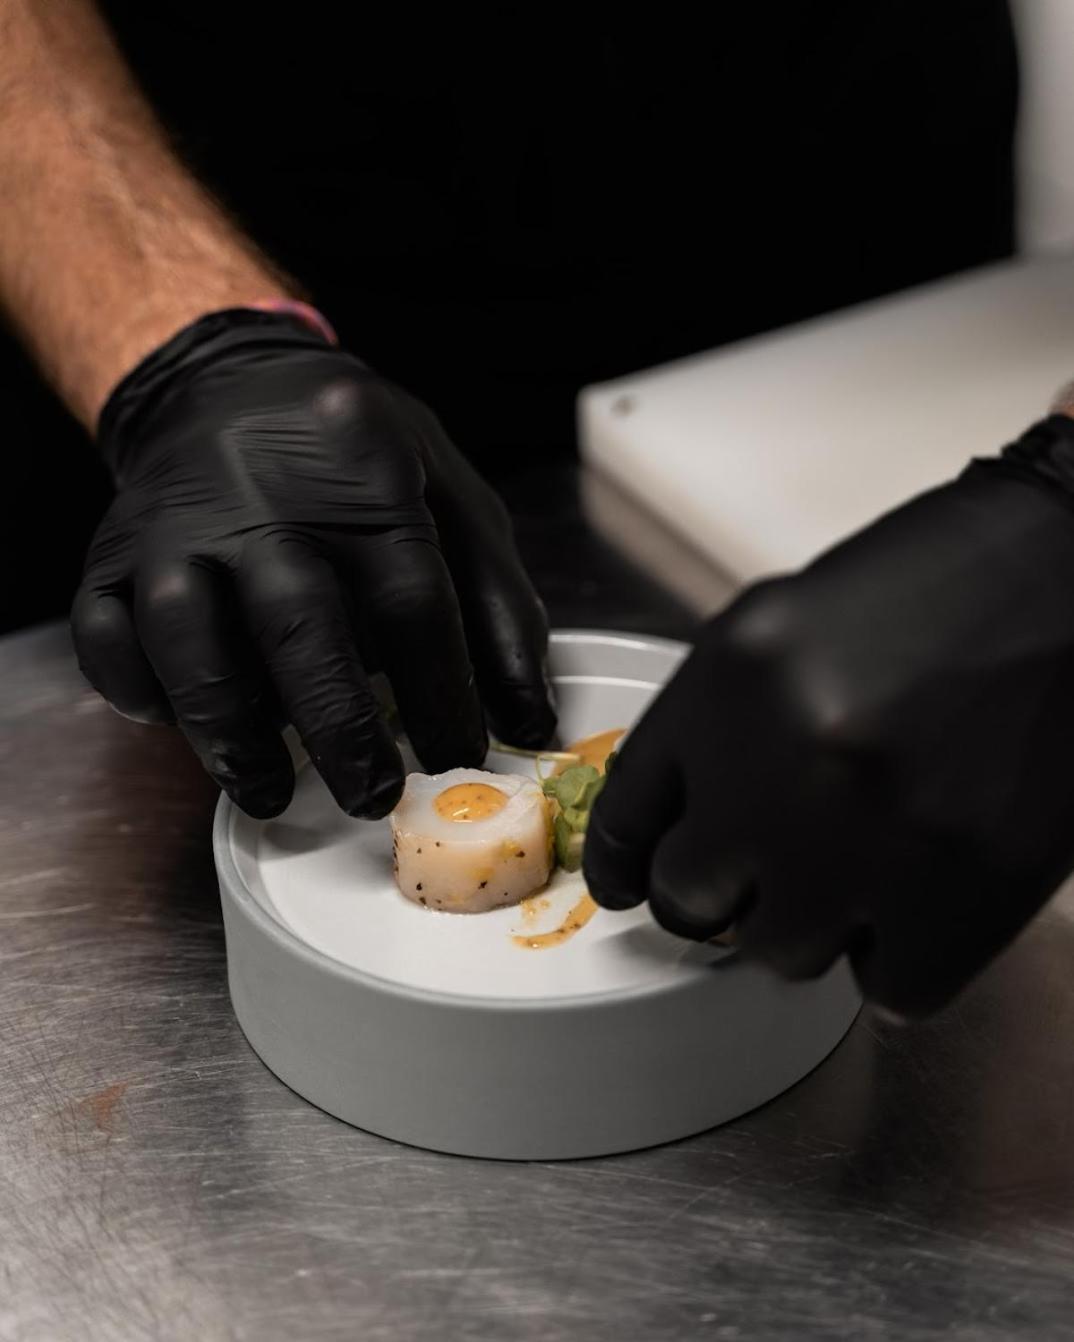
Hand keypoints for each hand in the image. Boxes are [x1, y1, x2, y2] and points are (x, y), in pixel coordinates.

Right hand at [72, 310, 554, 818]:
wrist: (225, 384)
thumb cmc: (351, 455)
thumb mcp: (450, 495)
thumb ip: (498, 604)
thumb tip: (529, 718)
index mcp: (363, 466)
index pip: (413, 596)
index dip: (442, 691)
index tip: (459, 755)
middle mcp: (260, 491)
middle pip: (298, 621)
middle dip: (338, 725)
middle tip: (371, 797)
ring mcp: (172, 521)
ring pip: (184, 633)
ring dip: (227, 727)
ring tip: (267, 788)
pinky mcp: (109, 552)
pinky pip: (107, 635)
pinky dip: (140, 692)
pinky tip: (186, 721)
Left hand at [585, 417, 1073, 1015]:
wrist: (1071, 577)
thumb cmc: (937, 589)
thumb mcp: (781, 626)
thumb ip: (710, 723)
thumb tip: (672, 824)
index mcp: (727, 687)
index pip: (625, 814)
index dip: (620, 860)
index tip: (627, 880)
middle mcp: (781, 768)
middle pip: (688, 898)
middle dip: (714, 890)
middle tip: (753, 874)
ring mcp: (868, 843)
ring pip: (781, 954)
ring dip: (809, 920)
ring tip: (857, 862)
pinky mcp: (961, 899)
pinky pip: (889, 989)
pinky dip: (898, 957)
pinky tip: (917, 895)